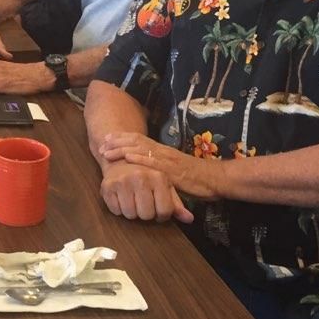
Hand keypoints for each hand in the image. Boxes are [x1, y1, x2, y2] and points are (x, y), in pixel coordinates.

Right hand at [99, 158, 192, 222]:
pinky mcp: (107, 186)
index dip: (161, 215)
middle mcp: (140, 177)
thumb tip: (190, 219)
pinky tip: (121, 197)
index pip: (164, 211)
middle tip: (142, 203)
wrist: (120, 160)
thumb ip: (176, 204)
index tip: (157, 208)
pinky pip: (115, 210)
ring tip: (131, 200)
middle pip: (146, 215)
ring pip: (130, 214)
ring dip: (131, 211)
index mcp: (158, 177)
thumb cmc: (146, 176)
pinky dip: (118, 208)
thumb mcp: (164, 186)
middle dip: (145, 213)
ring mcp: (122, 181)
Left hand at [100, 132, 221, 202]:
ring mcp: (168, 160)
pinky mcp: (173, 171)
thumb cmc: (197, 177)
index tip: (106, 138)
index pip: (139, 139)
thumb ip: (160, 168)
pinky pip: (155, 163)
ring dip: (122, 149)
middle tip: (101, 144)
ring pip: (142, 149)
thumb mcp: (174, 170)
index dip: (121, 138)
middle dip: (116, 141)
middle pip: (136, 141)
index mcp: (163, 151)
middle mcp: (163, 152)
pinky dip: (141, 159)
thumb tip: (145, 170)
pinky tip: (129, 158)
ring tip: (107, 150)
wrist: (217, 179)